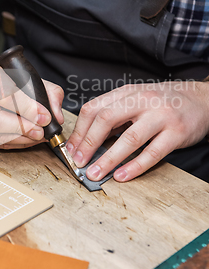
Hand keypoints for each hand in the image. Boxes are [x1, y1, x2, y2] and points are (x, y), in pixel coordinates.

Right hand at [0, 23, 63, 149]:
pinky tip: (25, 140)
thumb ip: (47, 92)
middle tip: (40, 132)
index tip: (45, 117)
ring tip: (36, 136)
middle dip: (20, 129)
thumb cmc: (2, 76)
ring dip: (18, 140)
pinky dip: (10, 144)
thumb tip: (57, 118)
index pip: (4, 94)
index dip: (27, 109)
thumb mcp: (26, 75)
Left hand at [66, 81, 208, 181]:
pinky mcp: (177, 133)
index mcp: (127, 93)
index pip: (95, 108)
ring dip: (109, 158)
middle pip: (107, 119)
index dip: (80, 130)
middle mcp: (143, 101)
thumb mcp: (136, 99)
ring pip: (130, 138)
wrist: (201, 99)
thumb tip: (89, 138)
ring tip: (96, 172)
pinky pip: (153, 152)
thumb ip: (115, 114)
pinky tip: (122, 175)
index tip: (71, 148)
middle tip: (79, 161)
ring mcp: (161, 116)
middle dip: (89, 143)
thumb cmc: (164, 101)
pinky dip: (135, 166)